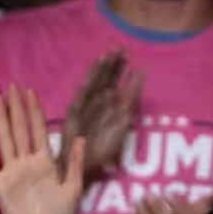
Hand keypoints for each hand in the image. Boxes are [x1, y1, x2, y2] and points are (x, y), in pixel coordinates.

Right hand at [0, 86, 86, 213]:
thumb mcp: (73, 190)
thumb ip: (74, 165)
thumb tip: (80, 138)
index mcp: (45, 162)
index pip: (39, 131)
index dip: (34, 112)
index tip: (30, 92)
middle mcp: (27, 162)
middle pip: (20, 130)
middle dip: (17, 108)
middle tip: (12, 86)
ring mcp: (11, 171)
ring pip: (5, 140)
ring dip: (0, 120)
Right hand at [62, 51, 140, 179]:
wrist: (83, 164)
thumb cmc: (102, 148)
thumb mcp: (123, 121)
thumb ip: (130, 100)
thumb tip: (139, 76)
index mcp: (107, 102)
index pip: (113, 81)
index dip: (119, 69)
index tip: (129, 57)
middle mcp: (95, 101)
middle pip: (103, 78)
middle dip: (110, 65)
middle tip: (119, 49)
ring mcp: (83, 107)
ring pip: (91, 86)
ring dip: (97, 73)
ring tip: (105, 59)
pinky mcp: (73, 116)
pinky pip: (78, 103)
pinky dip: (82, 93)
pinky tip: (86, 83)